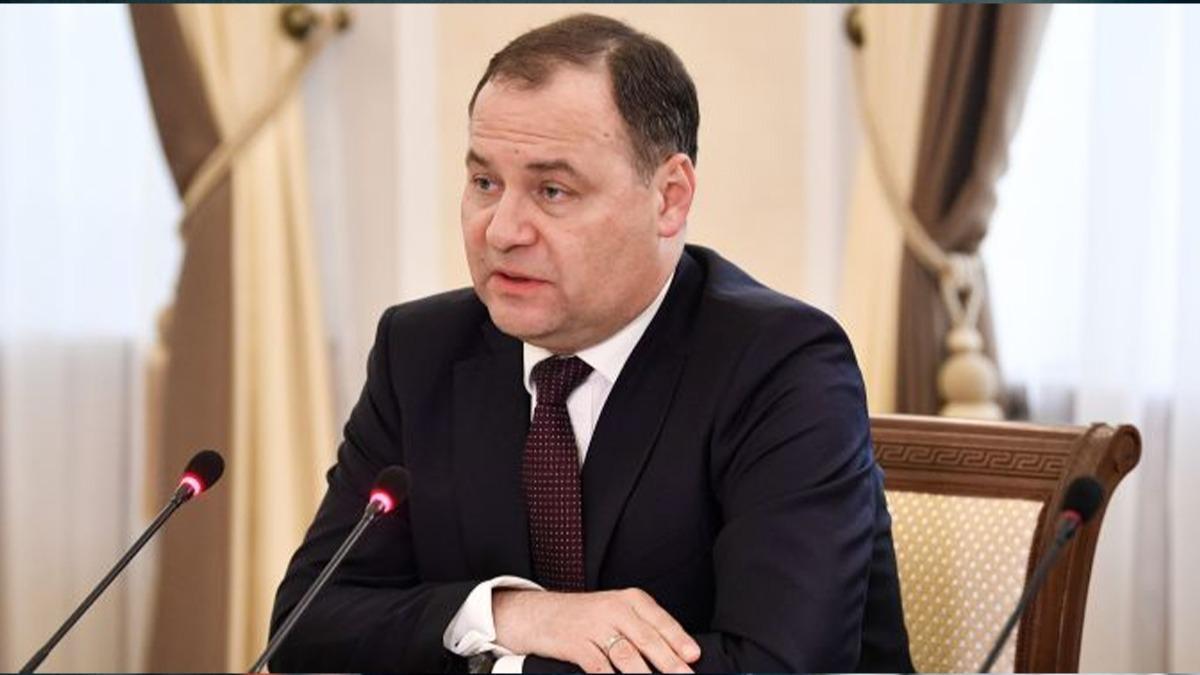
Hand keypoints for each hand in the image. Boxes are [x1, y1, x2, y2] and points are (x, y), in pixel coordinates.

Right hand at [492, 588, 700, 672]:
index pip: (661, 621)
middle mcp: (614, 609)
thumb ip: (644, 629)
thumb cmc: (587, 617)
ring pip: (627, 654)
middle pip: (647, 639)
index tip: (694, 657)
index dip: (679, 640)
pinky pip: (600, 667)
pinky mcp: (576, 644)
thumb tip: (677, 656)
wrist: (540, 614)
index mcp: (631, 599)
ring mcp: (594, 626)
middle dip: (669, 663)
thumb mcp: (617, 612)